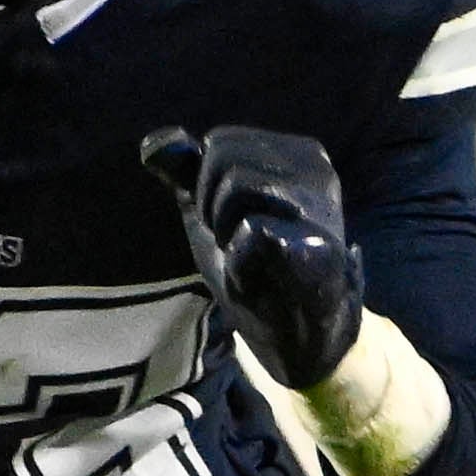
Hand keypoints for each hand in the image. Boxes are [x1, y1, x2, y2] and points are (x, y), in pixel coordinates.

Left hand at [143, 125, 364, 385]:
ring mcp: (321, 205)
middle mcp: (316, 168)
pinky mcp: (320, 244)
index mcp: (297, 153)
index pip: (220, 142)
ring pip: (237, 187)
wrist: (294, 334)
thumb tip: (154, 144)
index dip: (208, 188)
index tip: (234, 223)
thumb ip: (186, 175)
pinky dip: (242, 262)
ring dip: (228, 234)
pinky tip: (263, 280)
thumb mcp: (211, 212)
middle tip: (240, 243)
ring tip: (253, 259)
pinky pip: (252, 230)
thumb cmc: (257, 267)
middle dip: (214, 207)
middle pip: (225, 158)